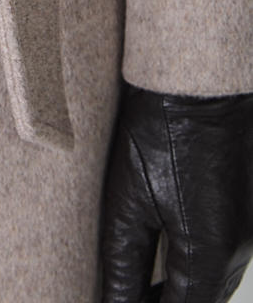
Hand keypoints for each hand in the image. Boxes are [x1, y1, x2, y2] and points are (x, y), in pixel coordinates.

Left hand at [102, 84, 252, 302]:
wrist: (201, 81)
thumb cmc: (160, 131)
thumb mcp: (130, 200)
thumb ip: (125, 263)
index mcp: (209, 255)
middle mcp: (239, 251)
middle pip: (200, 302)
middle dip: (160, 302)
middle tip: (122, 293)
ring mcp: (248, 233)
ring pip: (214, 285)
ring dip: (178, 290)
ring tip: (136, 282)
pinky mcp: (247, 214)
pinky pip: (222, 259)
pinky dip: (193, 268)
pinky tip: (161, 253)